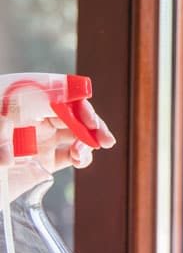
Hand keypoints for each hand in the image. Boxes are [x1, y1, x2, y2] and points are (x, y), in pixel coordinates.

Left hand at [0, 100, 115, 200]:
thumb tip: (7, 158)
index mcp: (18, 99)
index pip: (55, 92)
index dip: (76, 103)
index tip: (87, 119)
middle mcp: (33, 116)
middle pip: (71, 112)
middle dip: (91, 123)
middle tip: (104, 138)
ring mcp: (40, 137)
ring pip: (75, 132)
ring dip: (87, 141)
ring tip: (84, 154)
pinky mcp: (44, 159)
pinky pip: (70, 153)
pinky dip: (81, 156)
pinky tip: (80, 161)